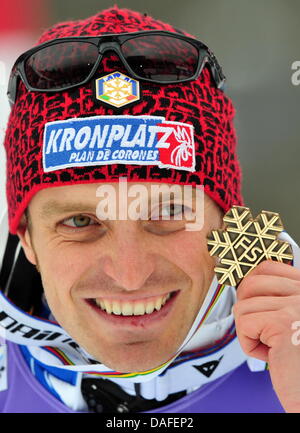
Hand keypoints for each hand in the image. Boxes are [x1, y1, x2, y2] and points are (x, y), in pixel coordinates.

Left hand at [233, 259, 299, 411]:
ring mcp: (296, 306)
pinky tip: (271, 355)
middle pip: (250, 284)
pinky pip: (244, 324)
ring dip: (250, 332)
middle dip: (247, 311)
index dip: (251, 284)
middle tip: (263, 331)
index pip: (267, 267)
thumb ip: (277, 298)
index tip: (253, 303)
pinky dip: (250, 345)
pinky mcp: (282, 322)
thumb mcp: (291, 318)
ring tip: (272, 346)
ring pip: (243, 306)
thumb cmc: (297, 361)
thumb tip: (245, 283)